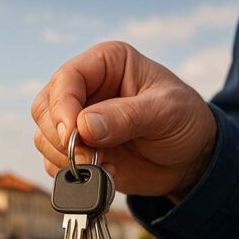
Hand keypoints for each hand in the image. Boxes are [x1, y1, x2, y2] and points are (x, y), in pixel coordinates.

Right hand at [31, 41, 216, 198]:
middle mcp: (86, 89)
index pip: (66, 79)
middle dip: (60, 136)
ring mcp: (79, 121)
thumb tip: (83, 127)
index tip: (73, 133)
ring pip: (44, 137)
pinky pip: (54, 162)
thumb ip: (127, 117)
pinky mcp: (79, 150)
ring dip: (66, 157)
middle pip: (45, 108)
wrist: (193, 158)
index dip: (63, 107)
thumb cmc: (186, 121)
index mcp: (106, 64)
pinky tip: (104, 174)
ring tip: (104, 165)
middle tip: (88, 156)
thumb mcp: (166, 111)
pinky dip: (71, 174)